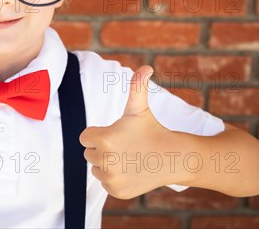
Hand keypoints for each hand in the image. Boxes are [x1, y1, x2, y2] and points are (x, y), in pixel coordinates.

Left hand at [80, 66, 183, 198]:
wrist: (174, 158)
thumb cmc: (152, 129)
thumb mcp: (139, 108)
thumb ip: (137, 86)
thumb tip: (146, 67)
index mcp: (104, 139)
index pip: (85, 137)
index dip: (99, 134)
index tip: (117, 134)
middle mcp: (105, 160)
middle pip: (89, 153)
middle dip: (103, 148)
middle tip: (124, 146)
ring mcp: (111, 178)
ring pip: (96, 168)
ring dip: (107, 164)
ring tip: (129, 158)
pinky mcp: (117, 191)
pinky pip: (105, 183)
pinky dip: (115, 178)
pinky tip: (131, 171)